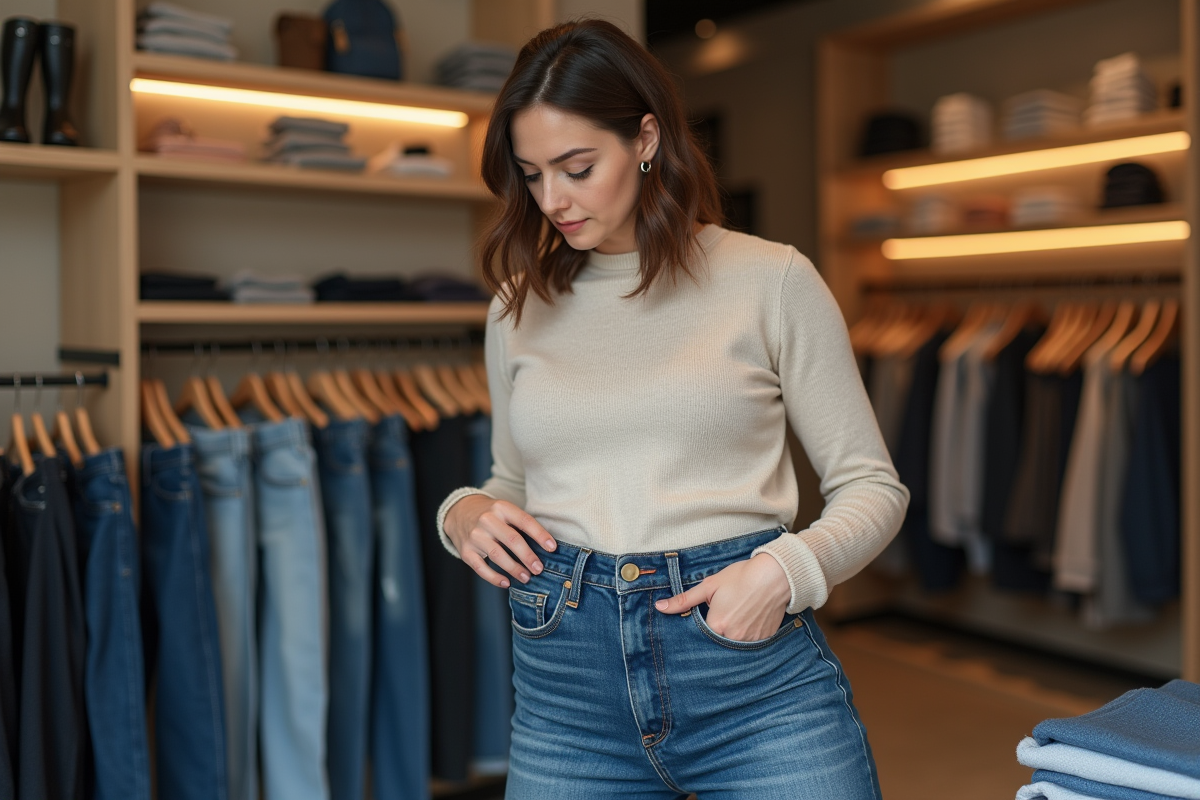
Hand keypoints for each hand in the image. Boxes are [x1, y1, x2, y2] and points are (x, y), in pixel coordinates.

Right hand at [445, 494, 557, 588]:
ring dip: (514, 569)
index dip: (540, 535)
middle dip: (528, 556)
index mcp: (502, 507)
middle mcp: (487, 520)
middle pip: (512, 540)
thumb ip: (521, 525)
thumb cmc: (492, 515)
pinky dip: (494, 577)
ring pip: (497, 555)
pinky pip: (481, 567)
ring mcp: (475, 535)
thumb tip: (545, 549)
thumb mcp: (505, 511)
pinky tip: (506, 582)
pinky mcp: (465, 550)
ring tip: (526, 577)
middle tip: (539, 569)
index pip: (524, 521)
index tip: (552, 548)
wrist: (460, 512)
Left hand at [654, 553, 791, 641]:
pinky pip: (750, 642)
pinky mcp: (764, 639)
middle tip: (726, 611)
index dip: (703, 623)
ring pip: (734, 642)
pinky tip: (750, 616)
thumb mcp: (709, 585)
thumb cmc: (741, 577)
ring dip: (732, 632)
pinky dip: (747, 632)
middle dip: (718, 628)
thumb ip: (684, 600)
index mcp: (717, 625)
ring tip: (739, 613)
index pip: (701, 634)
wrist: (776, 575)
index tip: (708, 613)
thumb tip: (660, 607)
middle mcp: (733, 638)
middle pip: (717, 640)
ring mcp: (750, 641)